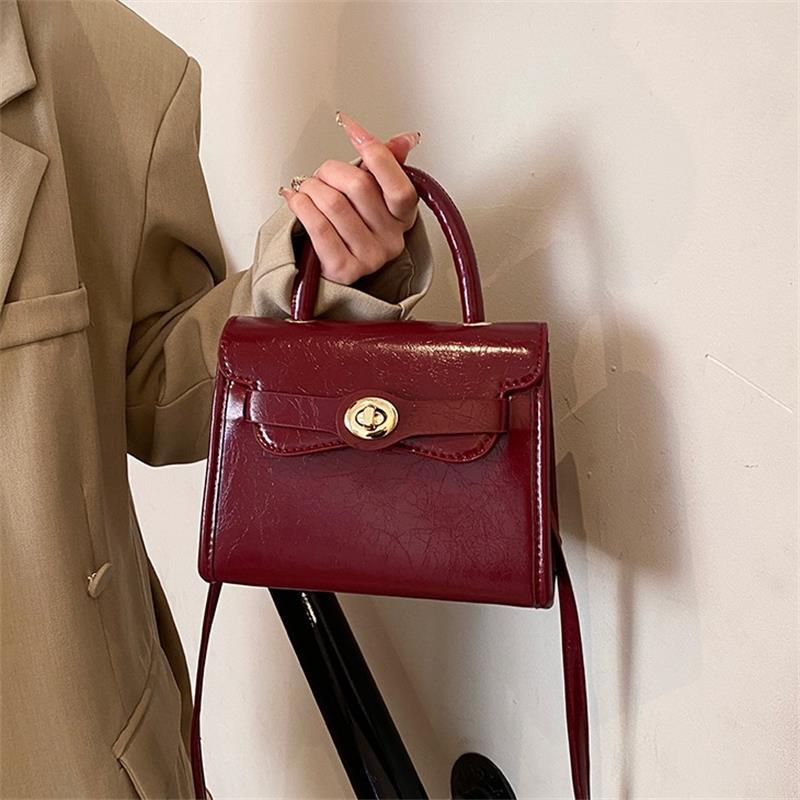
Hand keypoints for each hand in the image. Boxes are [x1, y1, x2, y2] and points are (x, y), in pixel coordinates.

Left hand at [278, 110, 420, 284]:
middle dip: (330, 171)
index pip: (398, 183)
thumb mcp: (373, 195)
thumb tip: (406, 139)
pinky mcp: (345, 269)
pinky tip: (295, 200)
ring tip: (305, 189)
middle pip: (359, 186)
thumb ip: (388, 165)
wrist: (331, 267)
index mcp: (403, 217)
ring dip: (310, 188)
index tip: (350, 127)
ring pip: (334, 204)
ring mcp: (370, 257)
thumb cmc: (351, 228)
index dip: (374, 151)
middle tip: (320, 175)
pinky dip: (301, 206)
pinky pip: (318, 227)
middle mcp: (392, 239)